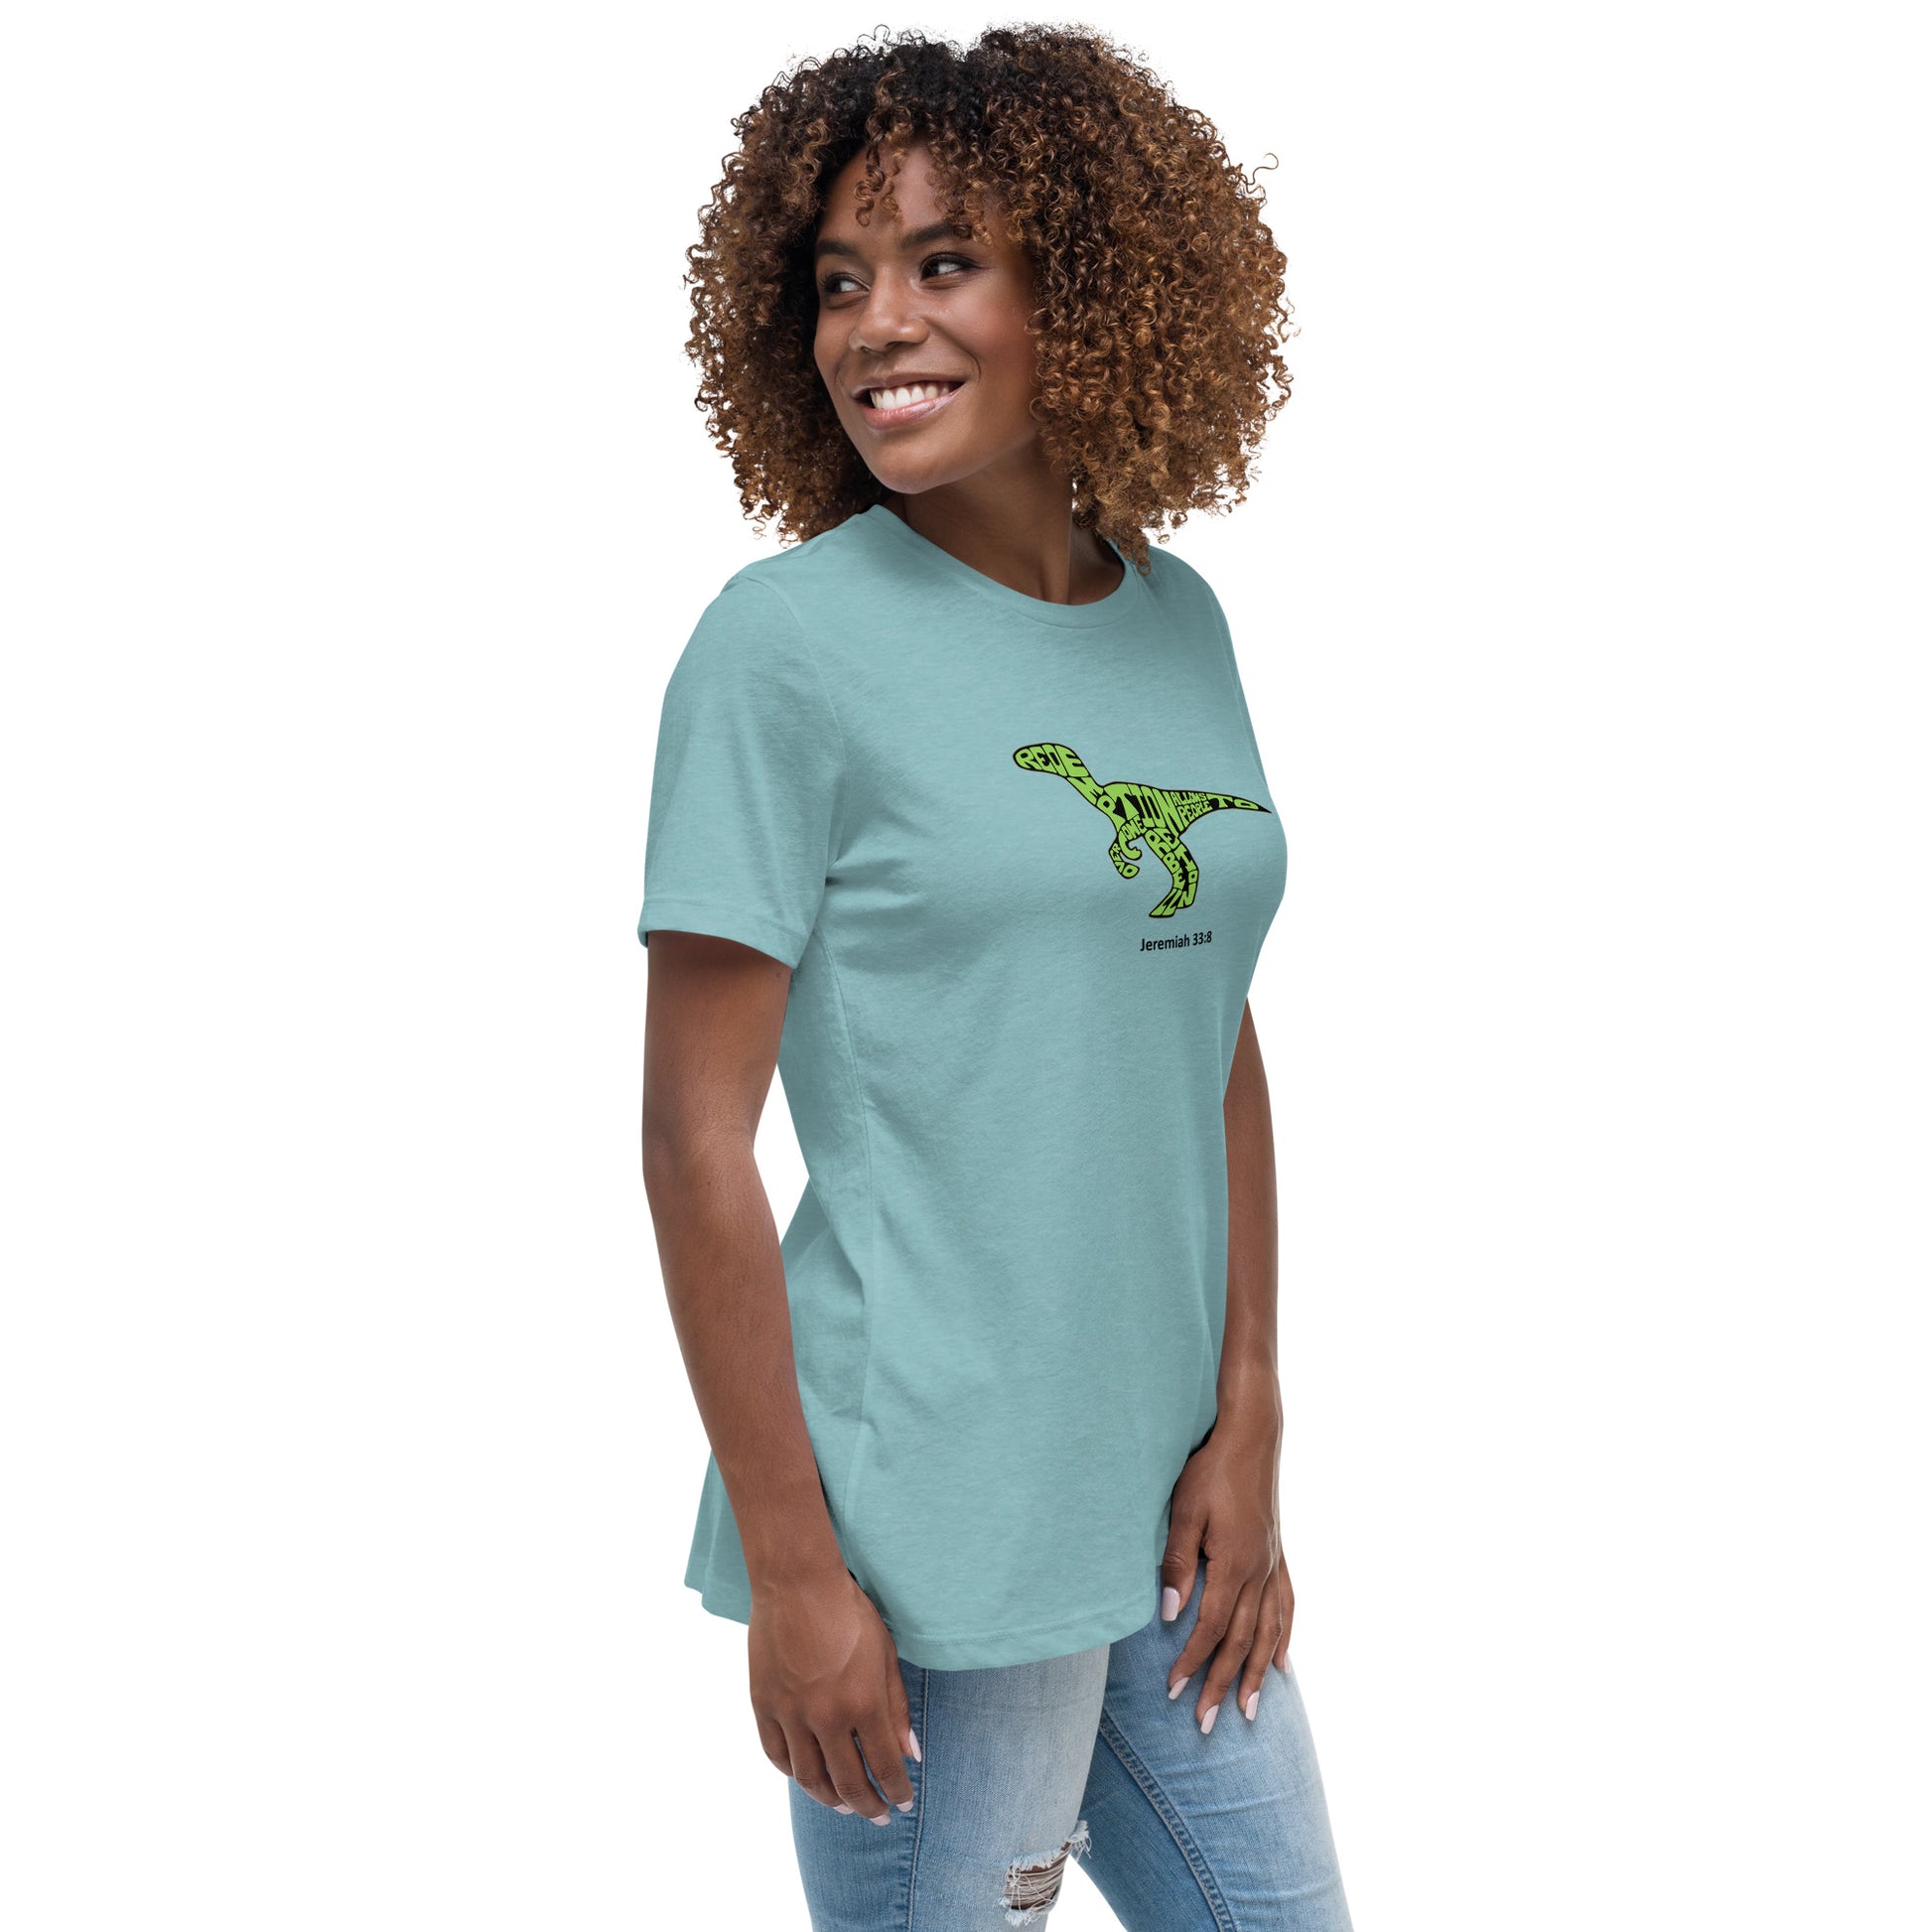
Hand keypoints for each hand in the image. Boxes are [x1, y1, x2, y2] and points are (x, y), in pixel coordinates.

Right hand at [748, 1567, 920, 1823]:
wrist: (797, 1583)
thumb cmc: (849, 1612)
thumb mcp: (885, 1655)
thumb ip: (897, 1708)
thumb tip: (910, 1754)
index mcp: (864, 1703)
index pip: (885, 1767)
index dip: (896, 1792)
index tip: (902, 1804)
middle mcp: (827, 1716)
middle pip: (848, 1782)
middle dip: (868, 1806)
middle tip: (877, 1816)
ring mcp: (790, 1713)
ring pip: (809, 1778)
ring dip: (830, 1799)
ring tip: (844, 1805)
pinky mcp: (763, 1704)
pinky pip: (776, 1754)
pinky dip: (792, 1773)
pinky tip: (806, 1776)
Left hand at [1158, 1409, 1292, 1733]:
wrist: (1251, 1436)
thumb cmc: (1210, 1470)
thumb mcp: (1184, 1510)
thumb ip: (1177, 1562)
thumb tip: (1167, 1613)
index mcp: (1234, 1564)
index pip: (1211, 1628)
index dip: (1192, 1661)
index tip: (1174, 1692)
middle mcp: (1259, 1572)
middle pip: (1241, 1642)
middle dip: (1222, 1684)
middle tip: (1207, 1725)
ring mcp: (1273, 1565)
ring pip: (1268, 1633)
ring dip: (1256, 1674)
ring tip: (1248, 1712)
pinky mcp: (1277, 1556)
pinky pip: (1286, 1607)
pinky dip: (1284, 1638)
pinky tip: (1282, 1663)